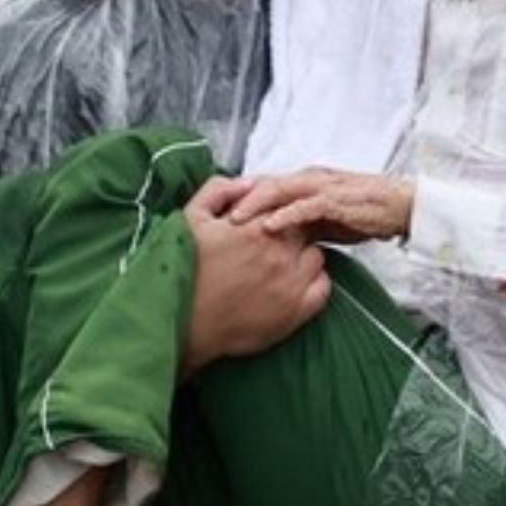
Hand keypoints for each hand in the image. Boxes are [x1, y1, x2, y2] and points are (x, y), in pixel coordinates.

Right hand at [181, 177, 329, 373]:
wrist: (182, 322)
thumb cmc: (185, 271)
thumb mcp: (191, 218)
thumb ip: (219, 190)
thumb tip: (249, 183)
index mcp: (256, 227)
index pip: (287, 206)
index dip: (278, 212)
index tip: (267, 223)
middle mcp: (279, 253)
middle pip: (305, 230)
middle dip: (291, 233)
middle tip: (273, 244)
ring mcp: (291, 283)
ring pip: (317, 257)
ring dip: (303, 257)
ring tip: (281, 265)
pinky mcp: (296, 312)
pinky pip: (323, 287)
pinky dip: (313, 282)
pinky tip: (293, 285)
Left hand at [229, 168, 413, 244]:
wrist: (400, 207)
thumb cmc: (363, 213)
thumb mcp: (324, 219)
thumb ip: (300, 222)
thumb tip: (274, 238)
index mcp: (303, 182)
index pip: (264, 186)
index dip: (239, 198)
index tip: (214, 215)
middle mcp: (308, 179)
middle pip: (264, 184)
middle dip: (237, 199)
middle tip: (212, 217)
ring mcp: (322, 187)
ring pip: (280, 190)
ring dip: (255, 204)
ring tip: (234, 220)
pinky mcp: (337, 200)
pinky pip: (306, 206)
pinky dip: (285, 215)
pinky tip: (269, 226)